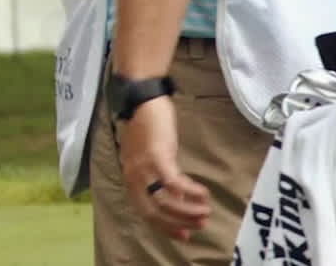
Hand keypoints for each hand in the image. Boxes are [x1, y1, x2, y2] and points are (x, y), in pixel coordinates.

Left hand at [117, 95, 210, 239]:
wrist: (142, 99)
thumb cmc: (148, 127)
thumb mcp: (151, 157)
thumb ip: (159, 177)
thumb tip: (179, 198)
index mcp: (130, 178)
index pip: (145, 212)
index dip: (165, 227)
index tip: (185, 235)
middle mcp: (133, 176)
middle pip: (153, 211)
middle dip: (178, 222)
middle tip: (199, 225)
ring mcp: (143, 167)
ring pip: (165, 201)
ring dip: (188, 210)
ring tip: (206, 211)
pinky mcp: (157, 156)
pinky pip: (174, 183)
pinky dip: (190, 191)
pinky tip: (204, 193)